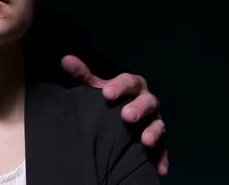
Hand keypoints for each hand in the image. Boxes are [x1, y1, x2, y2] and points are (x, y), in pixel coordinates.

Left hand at [61, 55, 168, 175]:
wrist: (118, 117)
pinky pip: (162, 150)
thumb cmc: (107, 98)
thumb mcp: (94, 87)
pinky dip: (161, 158)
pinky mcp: (158, 140)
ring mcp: (154, 120)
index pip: (128, 81)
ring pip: (158, 124)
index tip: (106, 93)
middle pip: (147, 101)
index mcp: (132, 85)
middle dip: (138, 108)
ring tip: (145, 141)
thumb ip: (82, 75)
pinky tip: (159, 169)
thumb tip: (66, 60)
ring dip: (154, 132)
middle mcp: (146, 100)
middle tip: (126, 116)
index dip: (119, 86)